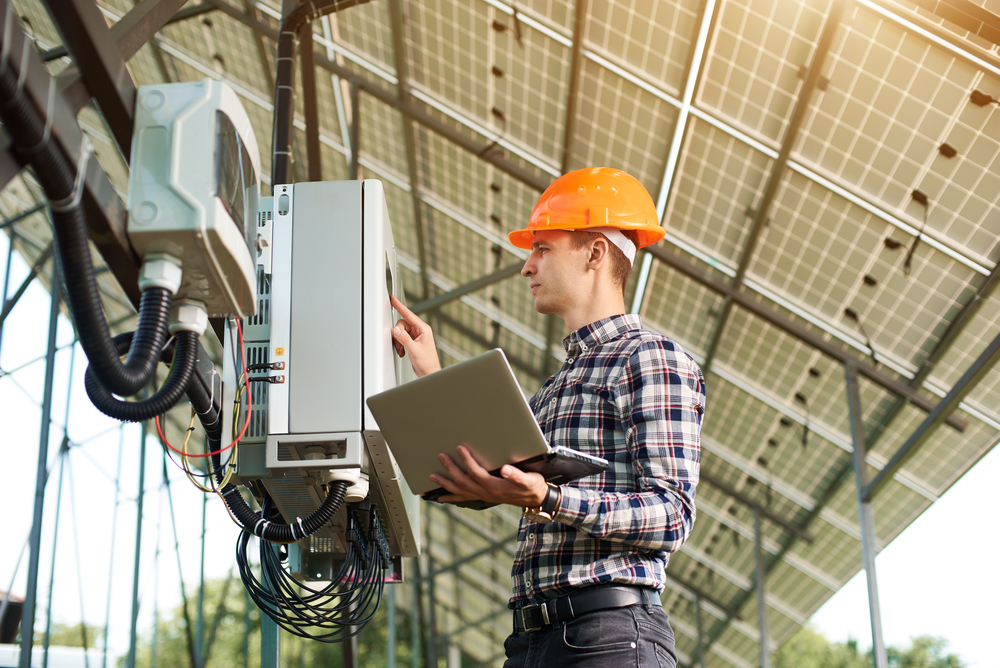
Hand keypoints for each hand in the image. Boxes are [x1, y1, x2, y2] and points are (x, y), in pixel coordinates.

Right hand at [390, 295, 440, 376]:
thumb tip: (396, 329)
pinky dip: (399, 345)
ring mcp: (416, 336)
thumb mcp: (414, 350)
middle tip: (400, 345)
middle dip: (398, 335)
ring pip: (400, 332)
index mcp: (423, 329)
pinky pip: (401, 338)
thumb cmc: (427, 363)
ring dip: (399, 341)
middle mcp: (420, 331)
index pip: (409, 315)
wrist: (428, 373)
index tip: (393, 299)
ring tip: (403, 350)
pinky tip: (403, 351)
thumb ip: (404, 339)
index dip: (400, 307)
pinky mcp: (412, 341)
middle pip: (402, 325)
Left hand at [430, 445, 548, 506]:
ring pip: (460, 491)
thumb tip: (506, 470)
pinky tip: (441, 497)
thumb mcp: (529, 480)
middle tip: (441, 456)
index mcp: (496, 486)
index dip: (467, 461)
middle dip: (451, 469)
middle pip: (463, 481)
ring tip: (433, 476)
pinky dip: (451, 497)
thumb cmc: (531, 486)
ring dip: (446, 483)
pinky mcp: (483, 496)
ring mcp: (483, 496)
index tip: (460, 448)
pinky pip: (463, 498)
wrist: (535, 498)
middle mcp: (486, 492)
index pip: (477, 473)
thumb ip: (517, 475)